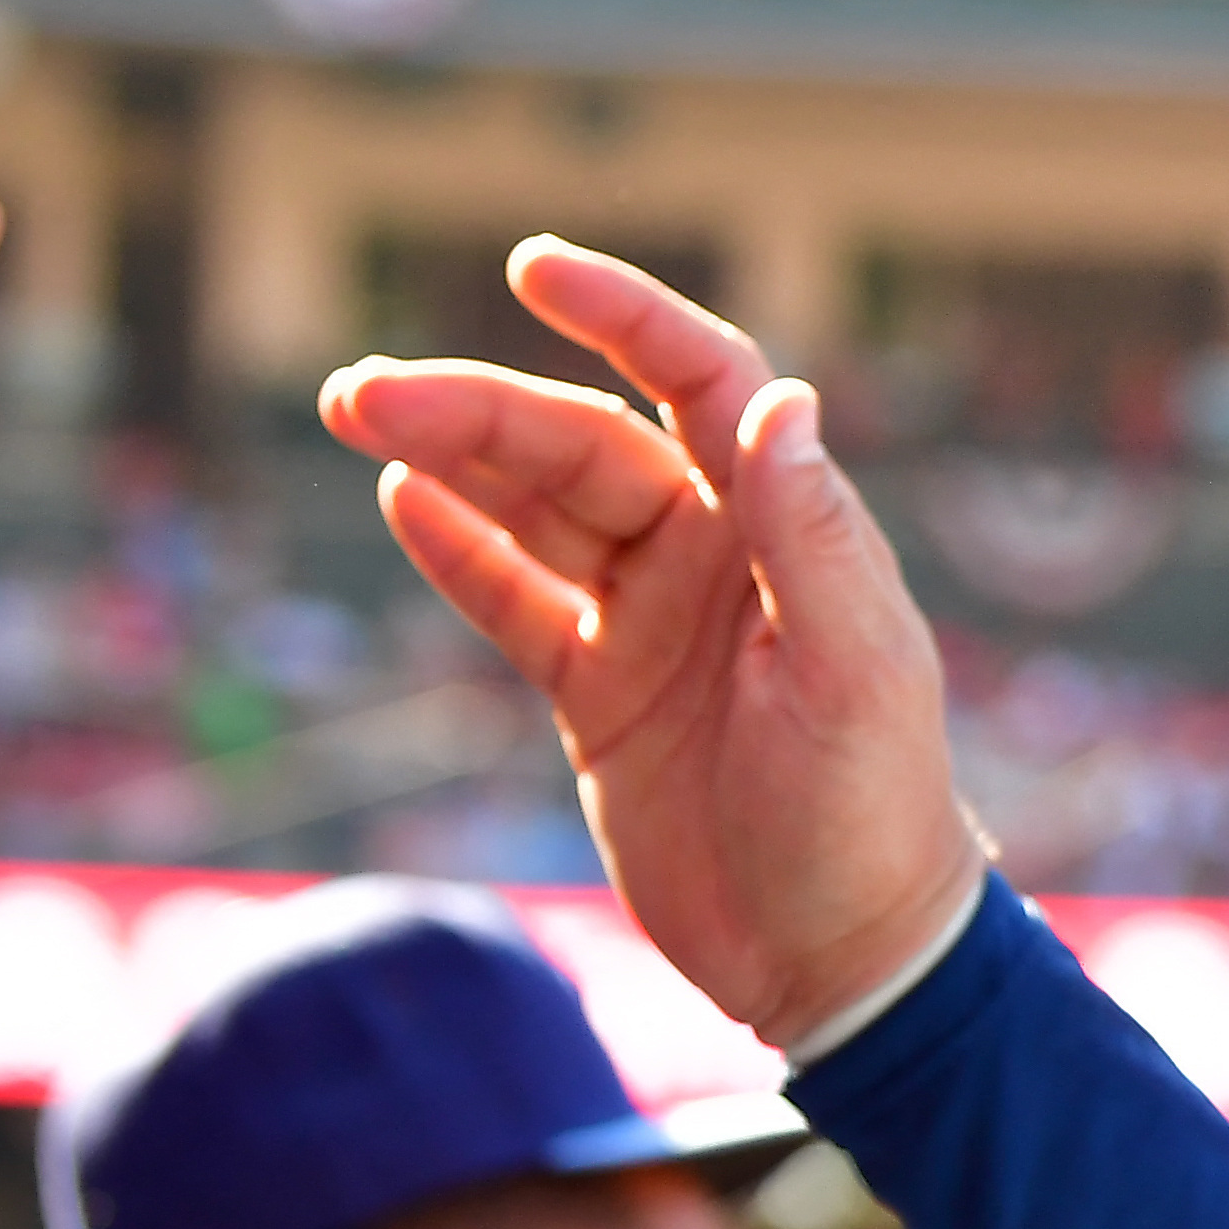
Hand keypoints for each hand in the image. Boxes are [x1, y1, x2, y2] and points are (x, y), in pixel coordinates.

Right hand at [319, 245, 989, 1048]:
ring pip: (537, 510)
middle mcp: (716, 560)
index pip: (703, 384)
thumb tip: (781, 401)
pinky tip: (399, 498)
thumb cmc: (871, 815)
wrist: (842, 961)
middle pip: (584, 446)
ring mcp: (651, 626)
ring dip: (451, 457)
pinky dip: (460, 551)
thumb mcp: (853, 673)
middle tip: (366, 389)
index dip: (628, 316)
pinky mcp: (600, 698)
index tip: (534, 268)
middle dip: (479, 407)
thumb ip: (815, 536)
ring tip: (357, 410)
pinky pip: (517, 602)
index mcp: (786, 535)